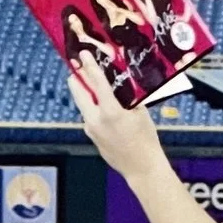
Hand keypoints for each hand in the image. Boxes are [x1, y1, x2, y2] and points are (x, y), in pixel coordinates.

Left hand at [66, 50, 165, 178]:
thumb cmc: (146, 140)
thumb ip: (129, 97)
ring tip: (88, 82)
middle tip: (77, 65)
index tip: (83, 54)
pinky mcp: (91, 136)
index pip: (96, 83)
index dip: (89, 66)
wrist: (141, 168)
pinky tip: (101, 105)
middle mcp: (96, 120)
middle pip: (78, 92)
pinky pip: (88, 116)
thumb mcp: (141, 113)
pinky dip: (92, 107)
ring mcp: (90, 129)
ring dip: (84, 92)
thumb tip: (122, 83)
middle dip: (77, 77)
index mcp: (111, 111)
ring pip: (82, 104)